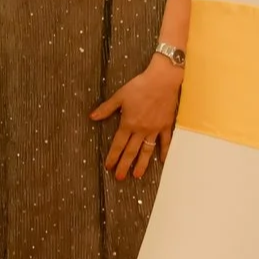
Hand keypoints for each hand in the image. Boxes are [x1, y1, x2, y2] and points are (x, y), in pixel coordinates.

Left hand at [92, 55, 181, 179]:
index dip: (113, 156)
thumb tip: (92, 117)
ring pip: (147, 151)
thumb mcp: (120, 96)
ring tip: (137, 175)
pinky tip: (163, 161)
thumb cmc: (140, 86)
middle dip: (124, 165)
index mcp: (128, 123)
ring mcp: (155, 129)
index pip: (118, 144)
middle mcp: (141, 130)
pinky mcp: (166, 126)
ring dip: (142, 164)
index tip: (109, 167)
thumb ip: (106, 108)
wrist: (163, 80)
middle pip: (131, 151)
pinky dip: (164, 151)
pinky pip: (166, 142)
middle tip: (120, 177)